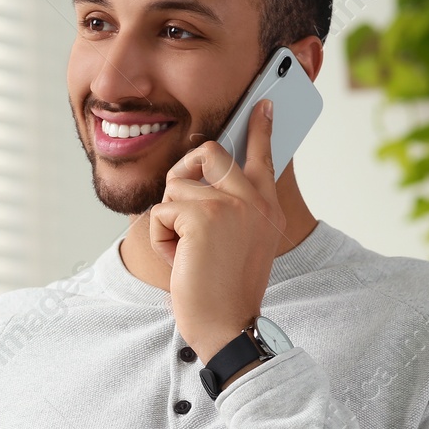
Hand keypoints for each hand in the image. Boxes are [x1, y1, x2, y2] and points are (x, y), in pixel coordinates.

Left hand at [149, 98, 287, 362]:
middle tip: (181, 209)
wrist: (227, 326)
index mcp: (267, 207)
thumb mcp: (242, 244)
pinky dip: (162, 240)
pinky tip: (181, 262)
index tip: (263, 103)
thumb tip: (202, 173)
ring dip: (170, 220)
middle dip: (182, 176)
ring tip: (188, 252)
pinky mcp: (203, 215)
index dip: (260, 127)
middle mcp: (254, 199)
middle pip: (207, 152)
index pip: (263, 155)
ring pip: (176, 185)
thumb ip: (233, 208)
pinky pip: (162, 211)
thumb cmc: (225, 291)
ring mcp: (231, 204)